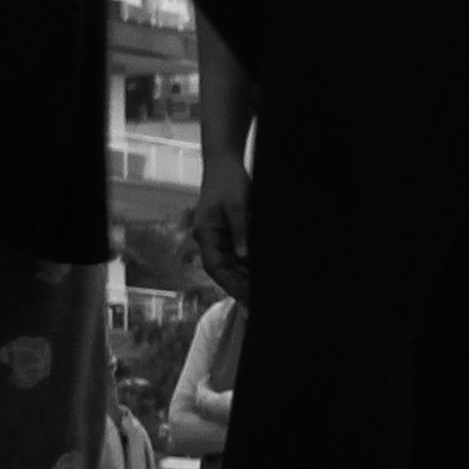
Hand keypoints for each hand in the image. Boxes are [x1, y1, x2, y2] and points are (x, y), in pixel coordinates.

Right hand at [191, 153, 251, 301]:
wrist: (224, 164)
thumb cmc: (229, 182)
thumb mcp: (238, 204)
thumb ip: (241, 230)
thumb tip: (245, 256)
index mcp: (206, 234)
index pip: (216, 267)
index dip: (230, 285)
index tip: (246, 298)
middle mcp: (209, 240)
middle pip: (224, 272)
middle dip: (240, 288)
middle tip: (259, 304)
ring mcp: (219, 239)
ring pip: (231, 267)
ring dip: (245, 281)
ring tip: (262, 296)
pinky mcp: (229, 236)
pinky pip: (237, 257)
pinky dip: (248, 268)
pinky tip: (261, 277)